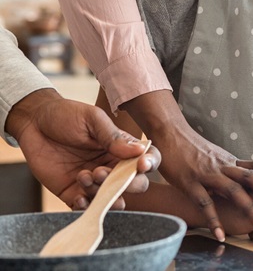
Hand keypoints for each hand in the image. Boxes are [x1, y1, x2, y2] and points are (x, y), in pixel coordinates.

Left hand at [5, 89, 160, 208]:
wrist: (33, 123)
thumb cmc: (65, 115)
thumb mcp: (92, 120)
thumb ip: (113, 137)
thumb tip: (139, 151)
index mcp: (122, 148)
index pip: (147, 160)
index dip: (150, 164)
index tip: (141, 165)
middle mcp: (113, 167)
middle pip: (135, 184)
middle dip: (124, 183)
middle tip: (101, 171)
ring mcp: (95, 181)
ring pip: (112, 198)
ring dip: (102, 194)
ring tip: (83, 176)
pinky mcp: (74, 191)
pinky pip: (87, 206)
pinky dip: (86, 206)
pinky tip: (78, 196)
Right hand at [122, 90, 252, 241]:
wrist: (169, 133)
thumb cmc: (194, 149)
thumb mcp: (218, 158)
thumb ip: (234, 169)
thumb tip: (252, 177)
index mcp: (232, 161)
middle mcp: (225, 166)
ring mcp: (209, 175)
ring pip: (233, 190)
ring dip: (249, 207)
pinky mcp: (191, 184)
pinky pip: (204, 204)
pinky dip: (213, 220)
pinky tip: (221, 235)